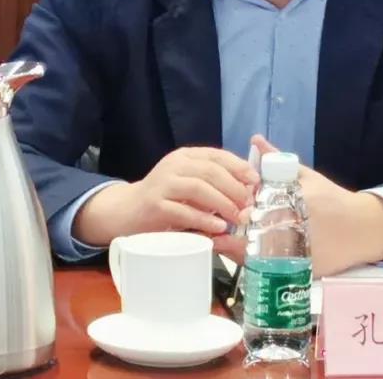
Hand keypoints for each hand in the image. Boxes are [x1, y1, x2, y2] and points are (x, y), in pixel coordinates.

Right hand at [73, 146, 258, 245]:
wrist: (127, 211)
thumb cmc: (165, 198)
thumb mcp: (189, 183)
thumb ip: (213, 183)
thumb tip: (248, 191)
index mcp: (186, 156)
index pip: (217, 155)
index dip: (239, 167)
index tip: (256, 182)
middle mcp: (174, 165)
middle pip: (210, 171)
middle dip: (234, 188)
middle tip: (249, 205)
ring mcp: (163, 184)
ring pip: (198, 188)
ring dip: (222, 203)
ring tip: (238, 217)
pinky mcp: (154, 205)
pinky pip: (183, 211)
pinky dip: (203, 219)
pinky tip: (218, 227)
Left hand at [214, 135, 382, 277]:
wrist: (364, 229)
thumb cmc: (333, 199)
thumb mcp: (307, 176)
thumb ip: (277, 160)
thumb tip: (255, 140)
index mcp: (291, 203)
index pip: (251, 208)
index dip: (231, 209)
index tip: (217, 206)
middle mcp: (292, 230)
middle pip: (247, 235)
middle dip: (228, 232)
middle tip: (212, 227)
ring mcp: (295, 255)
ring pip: (253, 257)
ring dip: (235, 250)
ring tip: (222, 241)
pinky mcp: (298, 273)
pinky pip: (268, 271)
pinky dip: (252, 264)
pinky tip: (242, 255)